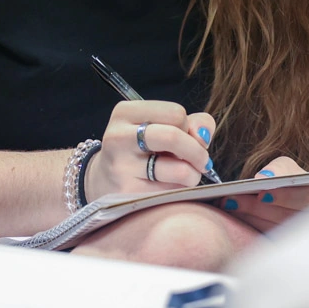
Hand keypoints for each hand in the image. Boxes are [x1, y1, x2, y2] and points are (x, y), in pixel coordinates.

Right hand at [84, 100, 215, 202]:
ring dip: (194, 174)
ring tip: (187, 175)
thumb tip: (204, 136)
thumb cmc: (141, 150)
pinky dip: (181, 190)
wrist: (104, 181)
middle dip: (198, 151)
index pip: (175, 113)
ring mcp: (121, 167)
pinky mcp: (128, 194)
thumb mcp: (159, 126)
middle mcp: (118, 137)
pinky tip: (171, 187)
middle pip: (174, 137)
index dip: (187, 126)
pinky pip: (173, 193)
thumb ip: (191, 123)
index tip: (184, 136)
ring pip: (179, 170)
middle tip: (202, 161)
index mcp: (125, 112)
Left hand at [218, 156, 308, 233]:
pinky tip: (234, 217)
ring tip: (227, 204)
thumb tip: (263, 179)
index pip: (307, 195)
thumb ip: (280, 170)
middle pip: (286, 215)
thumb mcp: (288, 167)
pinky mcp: (290, 247)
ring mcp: (306, 237)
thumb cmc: (293, 182)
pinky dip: (250, 226)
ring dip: (249, 216)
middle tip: (231, 198)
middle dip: (256, 206)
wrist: (294, 202)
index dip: (284, 195)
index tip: (262, 192)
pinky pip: (268, 239)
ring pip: (274, 229)